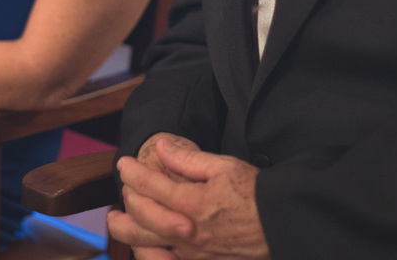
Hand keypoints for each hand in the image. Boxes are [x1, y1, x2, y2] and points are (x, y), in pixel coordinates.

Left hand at [109, 137, 269, 259]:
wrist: (281, 224)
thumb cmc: (255, 192)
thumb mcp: (224, 166)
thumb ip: (188, 159)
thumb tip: (160, 147)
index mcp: (193, 204)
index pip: (152, 187)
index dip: (134, 173)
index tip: (123, 164)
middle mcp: (188, 232)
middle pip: (143, 221)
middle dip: (124, 207)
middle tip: (115, 197)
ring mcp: (193, 253)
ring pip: (149, 247)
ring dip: (130, 234)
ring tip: (119, 223)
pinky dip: (150, 254)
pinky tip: (145, 246)